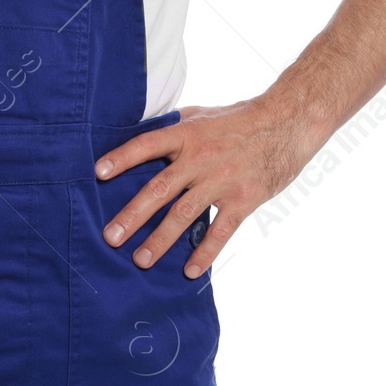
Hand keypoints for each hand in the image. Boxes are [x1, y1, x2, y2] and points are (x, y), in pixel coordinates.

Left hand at [94, 99, 319, 277]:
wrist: (287, 123)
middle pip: (160, 189)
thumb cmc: (239, 119)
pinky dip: (205, 253)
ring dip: (160, 240)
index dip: (122, 158)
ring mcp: (222, 181)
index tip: (97, 174)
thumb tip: (139, 131)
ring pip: (184, 215)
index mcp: (187, 134)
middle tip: (111, 237)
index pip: (147, 145)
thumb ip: (173, 126)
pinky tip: (190, 272)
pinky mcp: (243, 199)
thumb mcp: (202, 114)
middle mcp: (200, 158)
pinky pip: (220, 231)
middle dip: (133, 215)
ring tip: (140, 260)